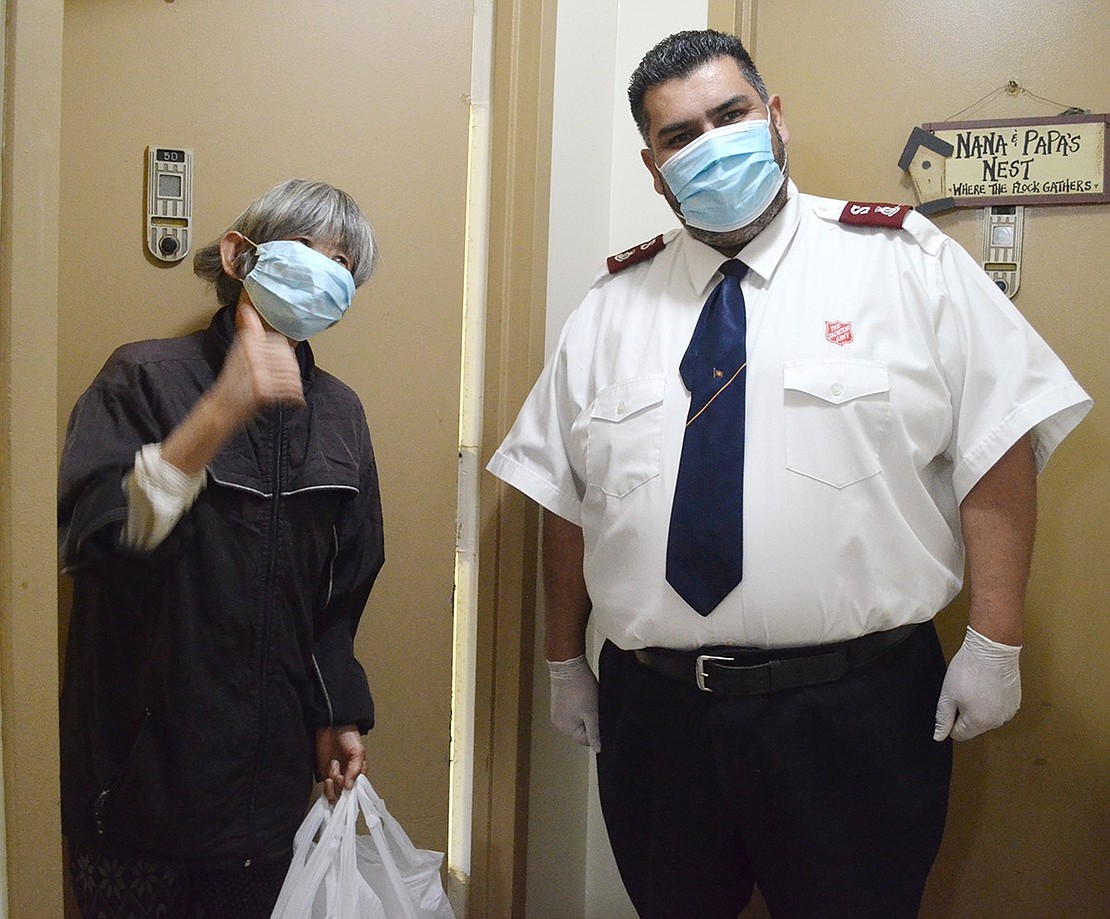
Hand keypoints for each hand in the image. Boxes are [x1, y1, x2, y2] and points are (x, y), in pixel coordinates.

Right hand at [210, 303, 305, 426]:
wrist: (221, 407)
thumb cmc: (232, 381)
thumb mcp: (238, 351)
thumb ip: (250, 332)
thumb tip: (248, 309)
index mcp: (247, 342)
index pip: (280, 343)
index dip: (286, 354)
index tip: (284, 364)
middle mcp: (252, 354)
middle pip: (288, 358)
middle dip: (292, 371)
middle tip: (290, 381)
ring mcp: (257, 371)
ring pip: (291, 374)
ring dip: (295, 385)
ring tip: (292, 391)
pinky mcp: (261, 389)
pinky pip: (288, 390)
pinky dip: (296, 398)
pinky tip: (295, 401)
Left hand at [315, 724, 365, 803]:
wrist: (330, 726)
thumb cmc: (347, 734)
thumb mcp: (358, 750)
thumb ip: (356, 769)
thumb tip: (349, 786)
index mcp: (359, 770)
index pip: (359, 789)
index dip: (354, 791)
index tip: (350, 788)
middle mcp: (348, 776)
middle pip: (346, 794)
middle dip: (342, 786)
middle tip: (341, 775)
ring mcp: (336, 776)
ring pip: (336, 794)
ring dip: (334, 786)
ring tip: (334, 770)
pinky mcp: (324, 775)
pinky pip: (326, 790)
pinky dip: (327, 787)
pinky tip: (328, 776)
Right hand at [547, 655, 599, 751]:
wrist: (569, 665)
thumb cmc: (581, 689)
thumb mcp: (592, 713)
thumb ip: (595, 733)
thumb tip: (598, 749)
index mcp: (565, 728)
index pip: (585, 740)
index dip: (596, 730)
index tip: (600, 717)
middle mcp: (558, 722)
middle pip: (581, 730)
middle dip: (591, 722)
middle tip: (596, 708)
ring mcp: (557, 711)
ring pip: (578, 720)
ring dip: (586, 713)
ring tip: (589, 700)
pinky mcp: (559, 702)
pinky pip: (573, 711)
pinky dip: (580, 706)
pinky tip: (584, 696)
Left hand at [934, 626, 1021, 741]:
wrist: (992, 649)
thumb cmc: (968, 669)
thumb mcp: (947, 694)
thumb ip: (943, 718)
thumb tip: (939, 736)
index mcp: (979, 723)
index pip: (960, 734)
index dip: (951, 721)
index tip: (951, 703)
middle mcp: (997, 722)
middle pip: (974, 727)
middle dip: (965, 714)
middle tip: (962, 692)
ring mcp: (1009, 711)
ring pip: (987, 717)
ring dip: (980, 707)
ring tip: (975, 686)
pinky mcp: (1015, 701)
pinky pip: (999, 708)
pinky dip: (992, 700)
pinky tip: (987, 685)